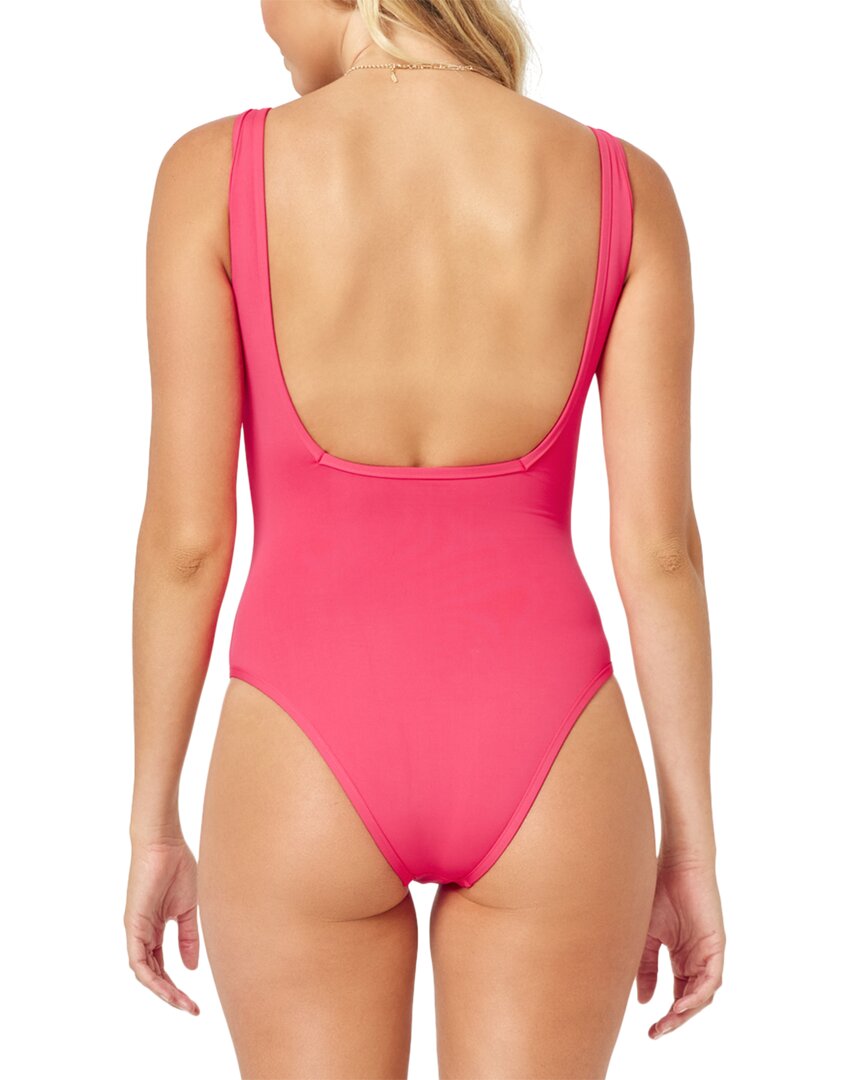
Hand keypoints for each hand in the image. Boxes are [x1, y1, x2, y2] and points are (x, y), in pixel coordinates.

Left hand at [124, 835, 200, 1014]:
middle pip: (153, 975)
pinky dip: (151, 977)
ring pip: (144, 973)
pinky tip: (167, 987)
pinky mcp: (133, 925)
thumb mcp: (188, 909)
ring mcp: (136, 931)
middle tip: (191, 1008)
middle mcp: (141, 934)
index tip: (195, 1002)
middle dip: (172, 995)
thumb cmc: (176, 868)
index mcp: (153, 930)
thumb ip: (188, 937)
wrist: (164, 844)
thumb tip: (190, 968)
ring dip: (163, 991)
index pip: (161, 967)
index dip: (177, 986)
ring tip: (182, 1003)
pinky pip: (138, 960)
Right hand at [638, 856, 724, 1038]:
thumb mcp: (647, 936)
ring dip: (686, 1012)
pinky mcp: (716, 946)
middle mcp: (697, 960)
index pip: (678, 995)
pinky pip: (711, 979)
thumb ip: (646, 967)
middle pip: (690, 1000)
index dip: (666, 1015)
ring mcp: (708, 954)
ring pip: (703, 994)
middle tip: (657, 1033)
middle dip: (675, 1020)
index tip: (649, 1031)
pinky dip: (698, 995)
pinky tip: (681, 1005)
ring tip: (668, 1022)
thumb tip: (644, 1001)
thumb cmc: (659, 892)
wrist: (676, 864)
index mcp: (682, 958)